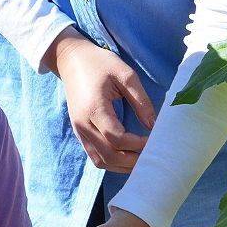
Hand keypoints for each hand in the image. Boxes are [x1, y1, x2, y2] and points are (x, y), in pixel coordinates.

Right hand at [45, 31, 156, 172]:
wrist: (71, 60)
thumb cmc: (100, 64)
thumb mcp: (125, 74)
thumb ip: (141, 100)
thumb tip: (153, 125)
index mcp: (94, 109)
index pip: (117, 138)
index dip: (137, 144)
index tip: (154, 140)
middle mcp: (83, 125)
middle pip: (109, 155)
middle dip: (133, 160)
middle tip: (152, 154)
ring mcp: (79, 131)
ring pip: (101, 161)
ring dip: (123, 165)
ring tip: (143, 159)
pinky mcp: (80, 133)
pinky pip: (95, 156)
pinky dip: (112, 162)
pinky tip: (128, 157)